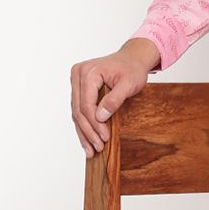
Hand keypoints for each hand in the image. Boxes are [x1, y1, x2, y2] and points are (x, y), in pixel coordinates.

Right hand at [70, 39, 159, 157]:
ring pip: (76, 112)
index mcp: (88, 72)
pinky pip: (79, 109)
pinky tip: (87, 140)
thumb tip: (100, 118)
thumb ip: (114, 100)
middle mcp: (78, 75)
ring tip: (91, 150)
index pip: (86, 104)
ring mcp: (76, 81)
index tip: (104, 138)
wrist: (132, 59)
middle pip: (79, 110)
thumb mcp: (129, 84)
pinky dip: (84, 125)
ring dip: (84, 132)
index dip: (95, 124)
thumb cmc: (132, 69)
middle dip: (88, 132)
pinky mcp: (79, 88)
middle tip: (97, 148)